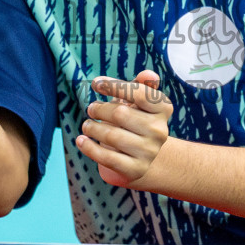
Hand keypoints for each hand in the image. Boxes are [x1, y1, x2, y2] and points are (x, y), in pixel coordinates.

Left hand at [77, 70, 172, 187]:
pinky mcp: (136, 169)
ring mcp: (149, 152)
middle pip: (120, 113)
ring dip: (92, 127)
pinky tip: (81, 140)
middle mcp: (160, 131)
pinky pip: (106, 157)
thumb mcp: (139, 101)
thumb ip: (142, 85)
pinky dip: (89, 147)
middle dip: (100, 109)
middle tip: (91, 108)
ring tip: (87, 125)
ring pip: (111, 135)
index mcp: (163, 109)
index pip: (138, 93)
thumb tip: (148, 74)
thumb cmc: (136, 119)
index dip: (114, 86)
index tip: (95, 84)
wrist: (143, 156)